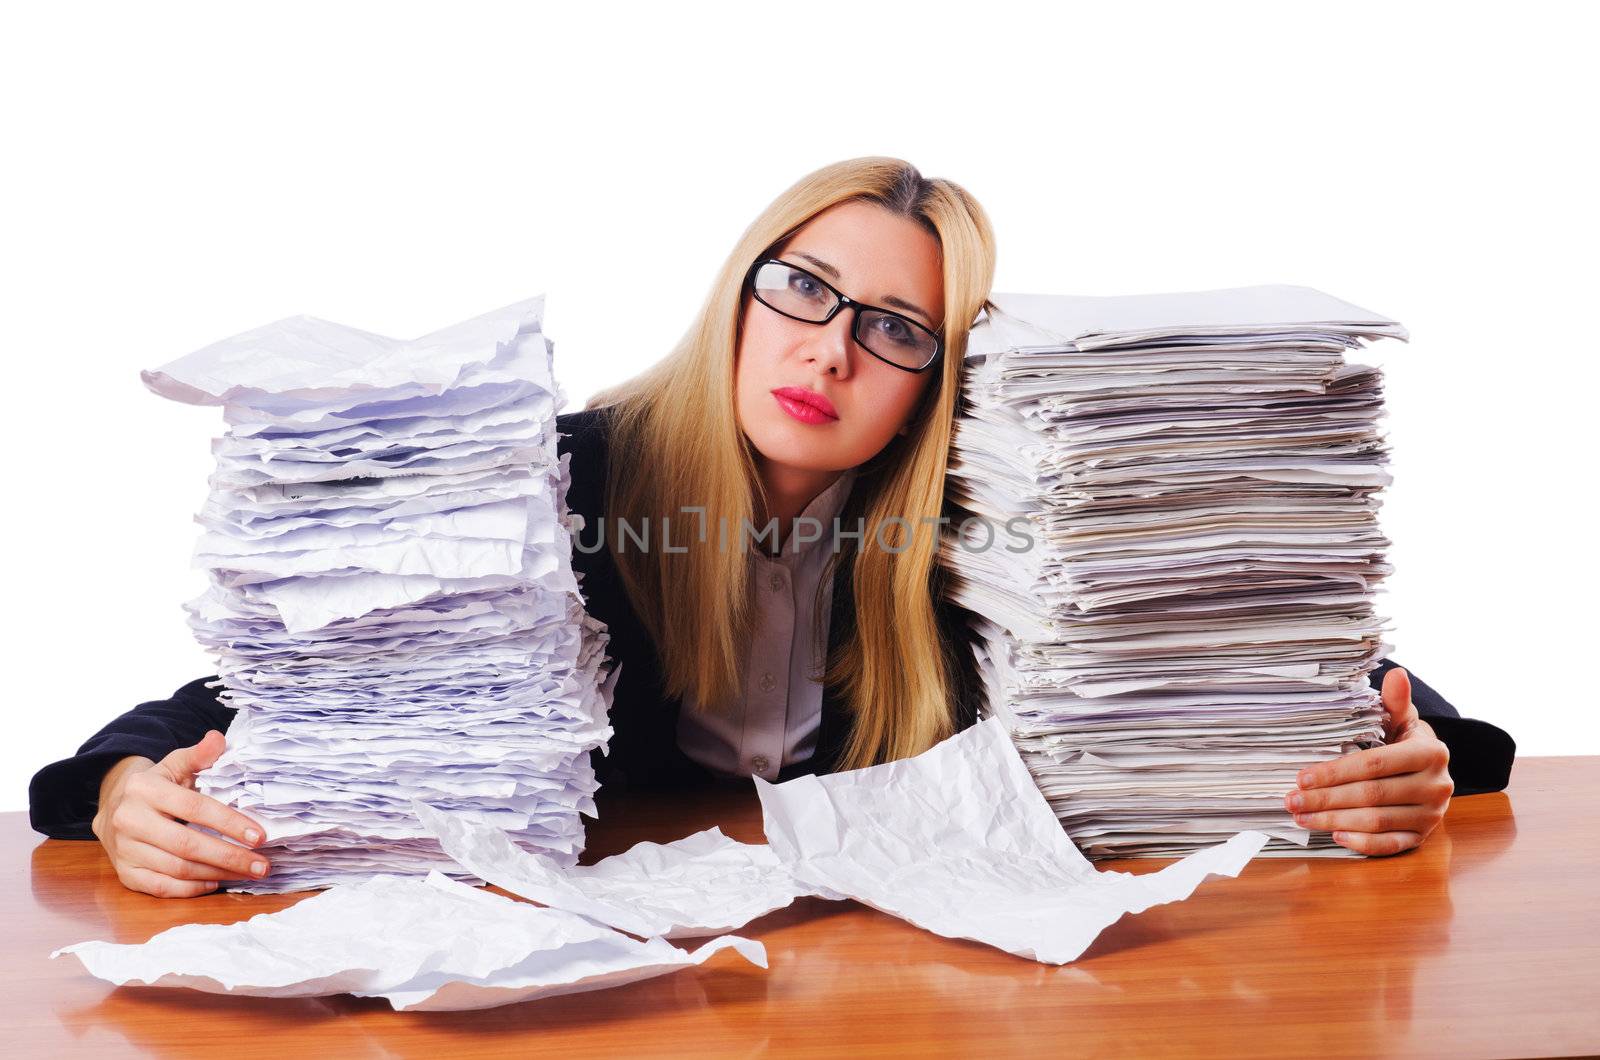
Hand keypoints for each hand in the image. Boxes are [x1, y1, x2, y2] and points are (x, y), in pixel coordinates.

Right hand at [92, 730, 269, 896]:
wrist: (113, 808)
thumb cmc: (156, 786)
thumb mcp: (174, 765)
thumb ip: (198, 756)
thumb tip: (219, 740)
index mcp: (145, 789)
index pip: (195, 808)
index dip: (229, 823)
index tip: (260, 836)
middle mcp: (130, 820)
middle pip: (187, 845)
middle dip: (230, 857)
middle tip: (262, 865)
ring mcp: (124, 850)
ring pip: (177, 869)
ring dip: (217, 874)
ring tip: (247, 873)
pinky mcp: (125, 873)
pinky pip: (161, 887)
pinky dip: (191, 889)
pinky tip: (216, 882)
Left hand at [1283, 667, 1453, 855]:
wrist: (1432, 771)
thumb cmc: (1406, 741)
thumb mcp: (1402, 720)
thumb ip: (1395, 703)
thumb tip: (1397, 673)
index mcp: (1429, 753)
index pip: (1373, 765)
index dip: (1335, 772)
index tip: (1301, 777)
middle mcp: (1436, 786)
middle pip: (1371, 795)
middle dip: (1326, 799)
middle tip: (1292, 800)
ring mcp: (1432, 815)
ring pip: (1376, 822)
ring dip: (1334, 821)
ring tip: (1301, 816)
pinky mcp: (1423, 836)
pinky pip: (1391, 846)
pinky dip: (1362, 843)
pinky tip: (1335, 835)